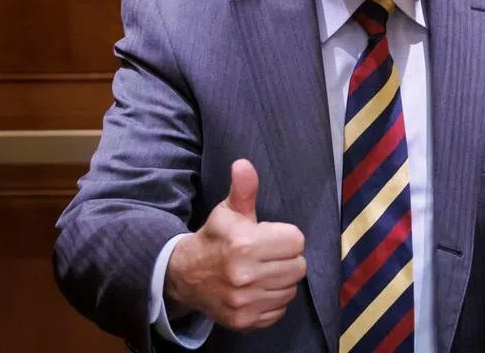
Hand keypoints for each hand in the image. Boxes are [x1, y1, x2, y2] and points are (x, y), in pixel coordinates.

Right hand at [165, 159, 306, 329]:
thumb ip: (243, 189)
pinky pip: (279, 310)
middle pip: (299, 266)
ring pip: (291, 289)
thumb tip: (244, 164)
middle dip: (286, 258)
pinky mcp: (245, 321)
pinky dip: (272, 301)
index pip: (297, 241)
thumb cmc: (215, 238)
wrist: (185, 275)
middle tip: (268, 255)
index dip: (285, 236)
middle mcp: (246, 275)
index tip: (270, 236)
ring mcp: (245, 302)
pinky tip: (257, 289)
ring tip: (263, 271)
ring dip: (281, 280)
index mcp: (245, 244)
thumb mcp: (228, 211)